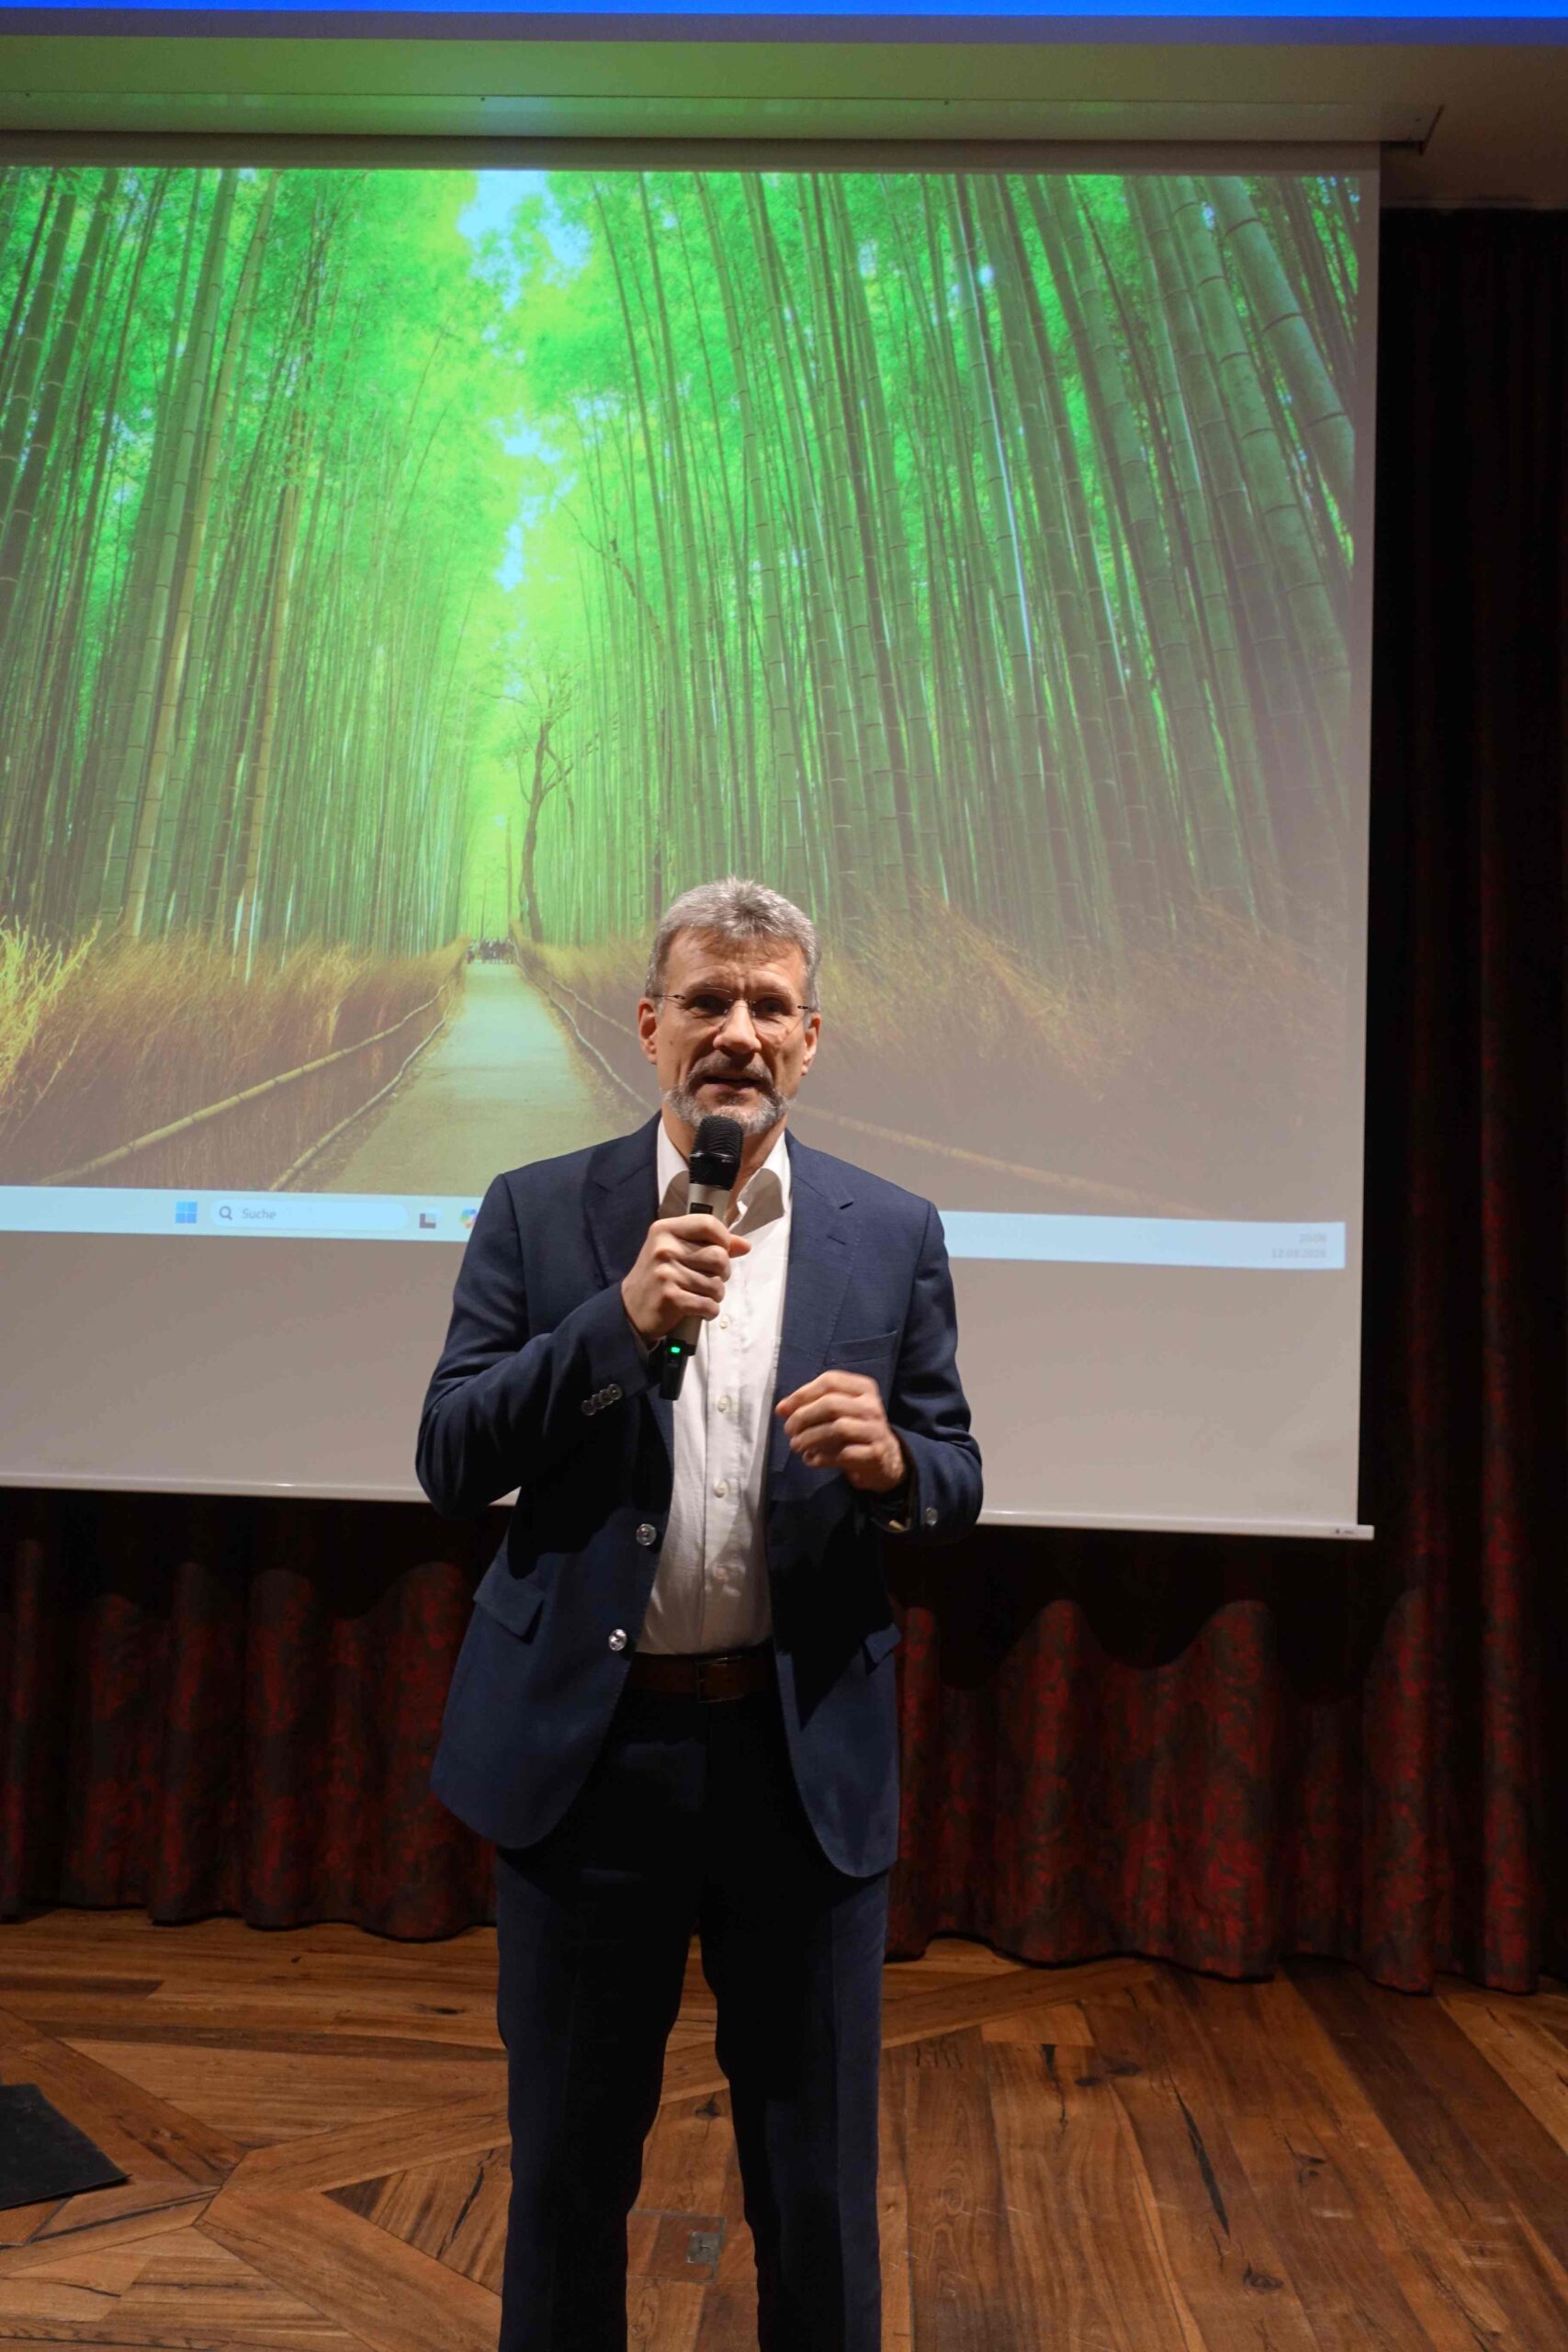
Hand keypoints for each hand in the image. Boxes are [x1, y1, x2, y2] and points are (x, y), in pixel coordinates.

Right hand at [622, 1213, 750, 1345]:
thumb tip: (744, 1245)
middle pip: (719, 1256)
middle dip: (723, 1272)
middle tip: (711, 1278)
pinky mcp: (671, 1298)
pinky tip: (699, 1310)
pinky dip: (709, 1311)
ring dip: (716, 1295)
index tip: (721, 1250)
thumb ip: (708, 1244)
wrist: (630, 1308)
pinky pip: (709, 1305)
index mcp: (665, 1230)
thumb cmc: (658, 1276)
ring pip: (717, 1284)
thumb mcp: (675, 1251)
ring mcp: (666, 1274)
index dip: (724, 1239)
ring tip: (701, 1295)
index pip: (709, 1224)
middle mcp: (664, 1248)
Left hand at [774, 1371, 907, 1493]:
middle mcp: (872, 1405)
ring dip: (810, 1438)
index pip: (830, 1381)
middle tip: (789, 1431)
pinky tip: (811, 1460)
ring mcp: (876, 1430)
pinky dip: (822, 1458)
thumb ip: (811, 1405)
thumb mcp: (838, 1411)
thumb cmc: (855, 1429)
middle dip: (803, 1417)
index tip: (783, 1409)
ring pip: (837, 1429)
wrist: (886, 1458)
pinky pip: (844, 1454)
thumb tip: (781, 1409)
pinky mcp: (875, 1454)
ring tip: (796, 1445)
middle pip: (831, 1404)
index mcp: (863, 1388)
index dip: (802, 1394)